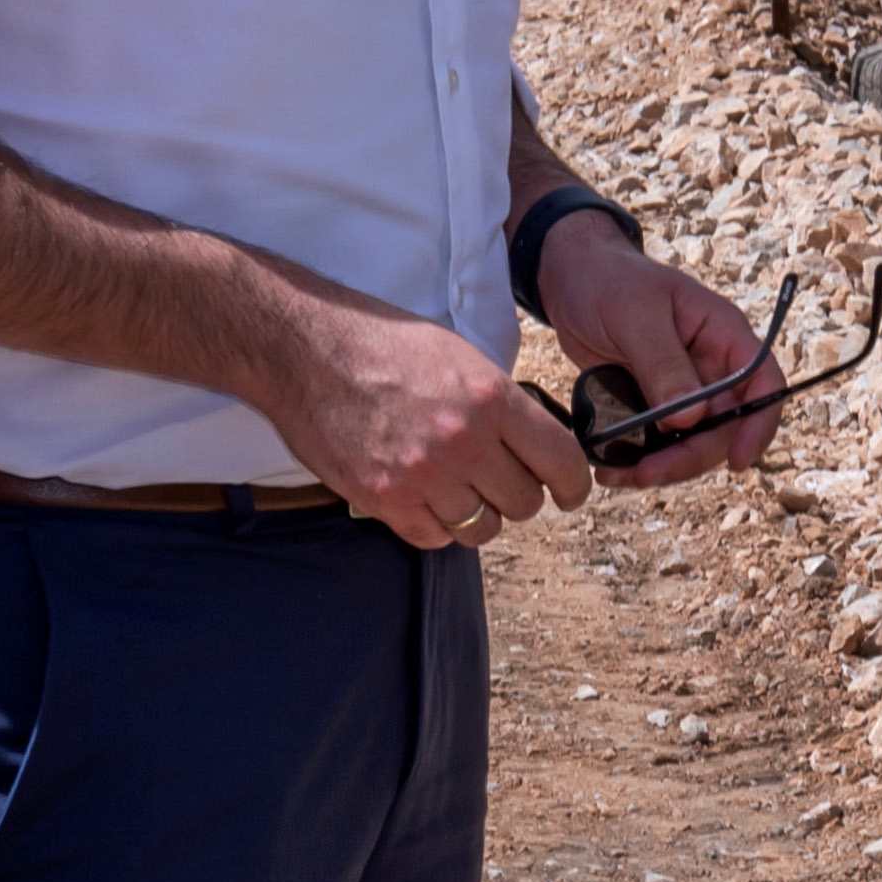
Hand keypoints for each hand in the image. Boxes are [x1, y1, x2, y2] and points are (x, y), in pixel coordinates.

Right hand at [250, 277, 590, 545]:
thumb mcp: (460, 356)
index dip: (574, 484)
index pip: (560, 461)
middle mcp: (462, 441)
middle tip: (501, 482)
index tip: (570, 492)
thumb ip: (500, 403)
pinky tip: (427, 500)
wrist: (307, 350)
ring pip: (481, 527)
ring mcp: (421, 475)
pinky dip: (436, 526)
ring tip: (460, 490)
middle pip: (524, 503)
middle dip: (519, 495)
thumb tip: (534, 444)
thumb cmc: (384, 344)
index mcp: (490, 398)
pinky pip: (433, 538)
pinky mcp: (382, 499)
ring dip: (477, 514)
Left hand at [536, 221, 777, 491]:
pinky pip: (657, 441)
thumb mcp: (636, 316)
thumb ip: (663, 366)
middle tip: (647, 472)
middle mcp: (710, 366)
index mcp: (723, 335)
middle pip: (724, 426)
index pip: (762, 383)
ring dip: (661, 466)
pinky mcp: (652, 402)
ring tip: (617, 473)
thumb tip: (688, 421)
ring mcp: (682, 388)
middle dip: (690, 456)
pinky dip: (637, 458)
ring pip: (690, 442)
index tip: (737, 461)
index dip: (759, 424)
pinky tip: (608, 465)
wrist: (570, 276)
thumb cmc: (609, 280)